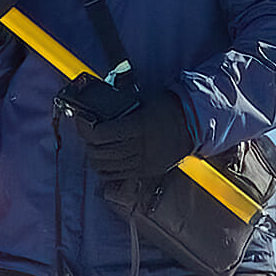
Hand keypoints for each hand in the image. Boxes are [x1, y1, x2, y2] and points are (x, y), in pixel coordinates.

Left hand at [84, 97, 203, 204]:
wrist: (194, 124)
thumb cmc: (168, 107)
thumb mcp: (144, 99)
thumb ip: (122, 100)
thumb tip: (98, 99)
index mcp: (138, 126)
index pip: (100, 134)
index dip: (85, 128)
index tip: (82, 120)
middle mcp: (140, 147)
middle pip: (100, 152)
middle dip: (88, 143)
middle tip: (87, 132)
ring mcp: (143, 162)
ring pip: (106, 167)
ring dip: (95, 157)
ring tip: (94, 146)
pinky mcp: (146, 171)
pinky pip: (118, 176)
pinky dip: (106, 170)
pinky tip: (104, 160)